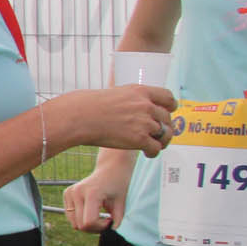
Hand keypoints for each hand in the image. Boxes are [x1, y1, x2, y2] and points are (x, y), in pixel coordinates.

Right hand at [52, 85, 175, 158]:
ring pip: (165, 134)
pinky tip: (146, 153)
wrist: (76, 117)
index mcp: (140, 91)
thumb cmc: (86, 106)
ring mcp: (144, 122)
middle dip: (163, 127)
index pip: (168, 98)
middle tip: (157, 134)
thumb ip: (129, 100)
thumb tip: (131, 107)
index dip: (170, 107)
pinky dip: (153, 152)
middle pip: (166, 118)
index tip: (167, 112)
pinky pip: (156, 148)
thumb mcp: (114, 94)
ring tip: (153, 145)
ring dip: (160, 141)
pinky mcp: (139, 139)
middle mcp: (146, 106)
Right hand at [63, 160, 131, 232]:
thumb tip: (111, 230)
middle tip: (106, 221)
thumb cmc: (118, 184)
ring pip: (73, 223)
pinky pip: (70, 216)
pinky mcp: (66, 193)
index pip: (88, 222)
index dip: (100, 227)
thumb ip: (117, 219)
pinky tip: (91, 211)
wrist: (111, 168)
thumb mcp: (121, 202)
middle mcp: (77, 193)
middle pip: (80, 225)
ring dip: (87, 225)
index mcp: (91, 194)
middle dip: (94, 228)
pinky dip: (80, 218)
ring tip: (99, 218)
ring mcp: (70, 192)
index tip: (110, 221)